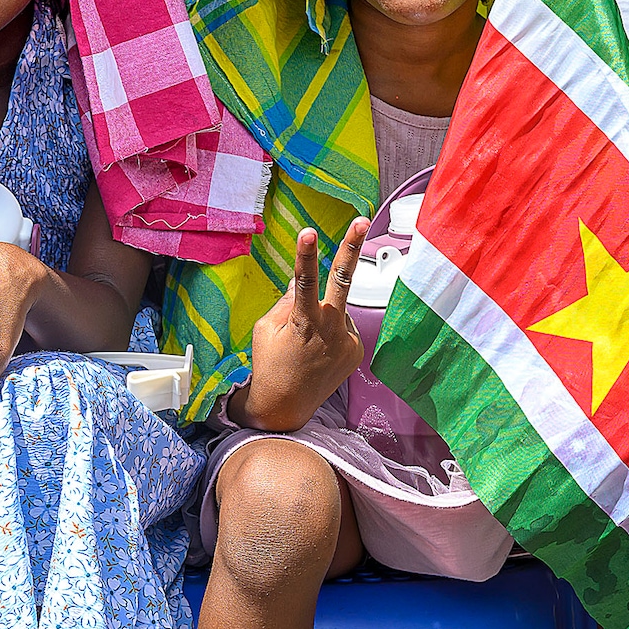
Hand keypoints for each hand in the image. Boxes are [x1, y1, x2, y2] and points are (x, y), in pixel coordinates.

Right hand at [233, 221, 369, 432]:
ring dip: (324, 313)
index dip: (306, 254)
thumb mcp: (265, 329)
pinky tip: (319, 351)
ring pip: (337, 308)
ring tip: (307, 343)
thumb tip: (301, 280)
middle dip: (353, 247)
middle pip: (343, 280)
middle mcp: (332, 329)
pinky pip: (344, 326)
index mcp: (304, 321)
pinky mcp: (358, 350)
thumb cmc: (269, 365)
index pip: (304, 281)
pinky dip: (331, 330)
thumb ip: (286, 302)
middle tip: (363, 220)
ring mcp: (349, 340)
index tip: (308, 231)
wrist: (286, 408)